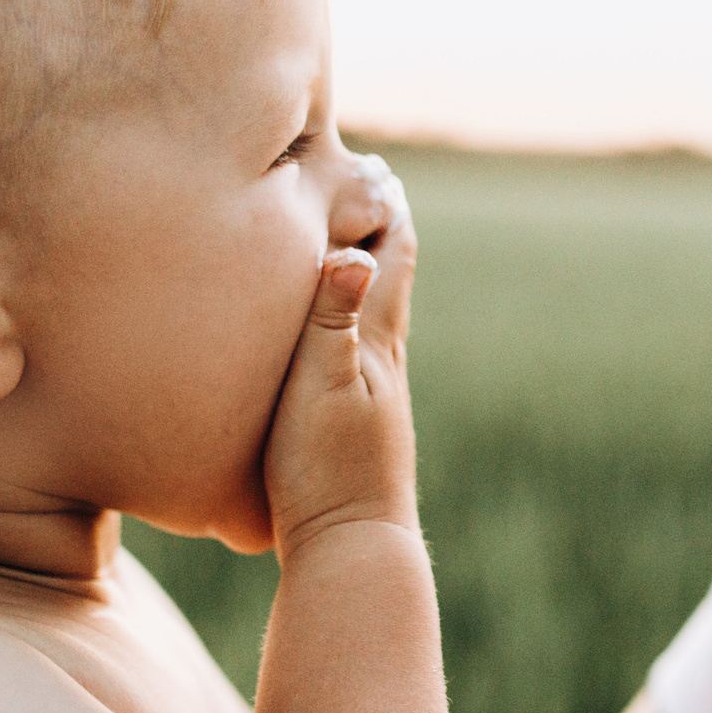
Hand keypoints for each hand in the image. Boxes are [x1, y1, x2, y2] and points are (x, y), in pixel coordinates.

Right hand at [262, 158, 417, 557]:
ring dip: (369, 273)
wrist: (351, 547)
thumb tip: (355, 253)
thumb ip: (332, 318)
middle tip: (375, 185)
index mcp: (377, 341)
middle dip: (383, 230)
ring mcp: (375, 396)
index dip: (386, 210)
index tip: (378, 165)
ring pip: (377, 315)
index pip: (391, 256)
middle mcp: (385, 363)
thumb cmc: (325, 467)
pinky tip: (338, 340)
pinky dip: (350, 321)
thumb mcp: (319, 385)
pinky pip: (357, 353)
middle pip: (392, 278)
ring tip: (356, 246)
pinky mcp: (358, 427)